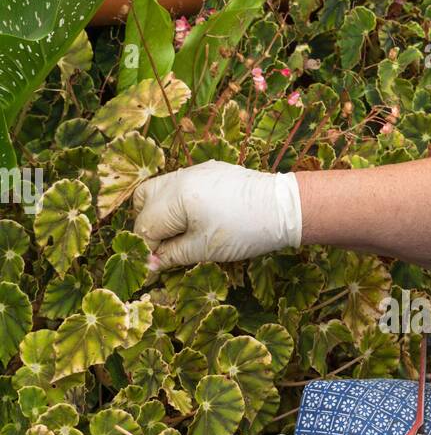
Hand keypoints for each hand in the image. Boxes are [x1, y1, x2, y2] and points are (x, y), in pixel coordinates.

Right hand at [133, 161, 302, 267]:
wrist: (282, 209)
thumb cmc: (245, 231)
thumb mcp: (204, 249)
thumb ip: (172, 255)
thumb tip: (149, 264)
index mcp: (177, 196)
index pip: (146, 224)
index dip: (148, 248)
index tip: (156, 264)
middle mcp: (181, 177)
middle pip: (144, 200)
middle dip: (148, 225)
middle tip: (164, 247)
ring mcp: (195, 171)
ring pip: (160, 189)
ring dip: (162, 212)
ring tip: (180, 234)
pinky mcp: (210, 170)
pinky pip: (181, 184)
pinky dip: (179, 202)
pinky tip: (197, 219)